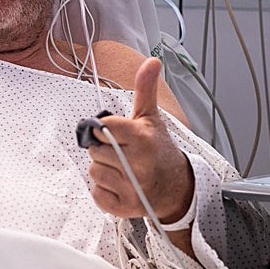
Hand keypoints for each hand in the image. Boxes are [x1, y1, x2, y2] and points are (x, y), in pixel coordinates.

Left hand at [86, 57, 194, 224]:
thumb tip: (152, 61)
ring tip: (122, 168)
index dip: (105, 130)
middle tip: (122, 152)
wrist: (176, 187)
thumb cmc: (159, 149)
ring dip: (104, 170)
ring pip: (93, 171)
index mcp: (142, 139)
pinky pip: (96, 193)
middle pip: (94, 151)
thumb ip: (146, 88)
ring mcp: (131, 188)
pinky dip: (104, 190)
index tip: (115, 133)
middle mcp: (137, 164)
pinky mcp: (123, 207)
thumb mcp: (152, 117)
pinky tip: (120, 184)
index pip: (103, 128)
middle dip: (104, 150)